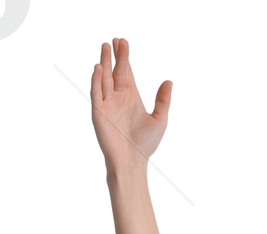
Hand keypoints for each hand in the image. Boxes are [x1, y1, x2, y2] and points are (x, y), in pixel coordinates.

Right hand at [90, 38, 170, 172]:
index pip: (127, 73)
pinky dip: (97, 79)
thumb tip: (169, 81)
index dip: (125, 58)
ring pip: (104, 77)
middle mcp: (118, 97)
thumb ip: (163, 100)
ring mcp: (107, 103)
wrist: (132, 161)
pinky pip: (96, 92)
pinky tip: (99, 68)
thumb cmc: (145, 143)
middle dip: (115, 56)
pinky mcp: (99, 111)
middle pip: (115, 71)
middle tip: (115, 40)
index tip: (124, 43)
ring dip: (104, 62)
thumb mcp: (159, 119)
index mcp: (131, 97)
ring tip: (105, 47)